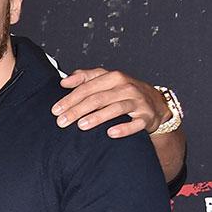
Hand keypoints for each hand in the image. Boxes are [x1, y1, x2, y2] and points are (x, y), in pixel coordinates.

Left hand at [52, 68, 168, 137]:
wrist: (156, 104)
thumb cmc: (124, 92)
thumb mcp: (107, 80)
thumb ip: (85, 78)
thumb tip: (64, 81)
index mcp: (114, 77)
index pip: (88, 87)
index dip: (70, 98)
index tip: (55, 110)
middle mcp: (127, 88)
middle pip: (98, 98)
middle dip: (77, 110)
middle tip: (61, 121)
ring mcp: (138, 102)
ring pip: (116, 109)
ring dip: (98, 117)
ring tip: (81, 125)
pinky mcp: (147, 117)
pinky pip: (136, 124)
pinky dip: (124, 128)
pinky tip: (111, 134)